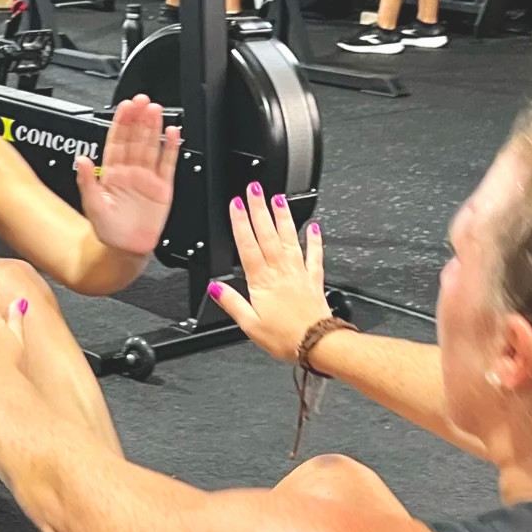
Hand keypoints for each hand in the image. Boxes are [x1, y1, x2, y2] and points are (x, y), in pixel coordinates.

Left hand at [75, 94, 179, 257]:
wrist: (125, 250)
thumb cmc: (108, 231)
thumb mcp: (92, 205)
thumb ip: (86, 180)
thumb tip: (80, 159)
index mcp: (112, 173)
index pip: (117, 141)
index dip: (121, 122)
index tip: (125, 106)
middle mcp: (131, 172)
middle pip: (136, 139)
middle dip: (139, 119)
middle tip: (143, 101)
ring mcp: (147, 178)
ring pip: (152, 147)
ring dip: (154, 128)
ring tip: (156, 110)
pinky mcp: (163, 189)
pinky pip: (168, 164)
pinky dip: (171, 149)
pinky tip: (173, 133)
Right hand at [208, 183, 332, 363]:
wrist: (316, 342)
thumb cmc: (285, 337)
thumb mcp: (250, 325)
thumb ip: (232, 303)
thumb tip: (215, 288)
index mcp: (262, 282)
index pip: (247, 246)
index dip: (240, 223)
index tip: (236, 204)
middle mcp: (281, 272)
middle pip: (267, 234)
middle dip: (259, 209)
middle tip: (254, 188)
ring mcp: (299, 273)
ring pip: (289, 238)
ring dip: (283, 217)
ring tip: (278, 198)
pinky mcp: (314, 280)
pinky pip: (314, 256)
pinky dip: (314, 240)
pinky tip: (313, 227)